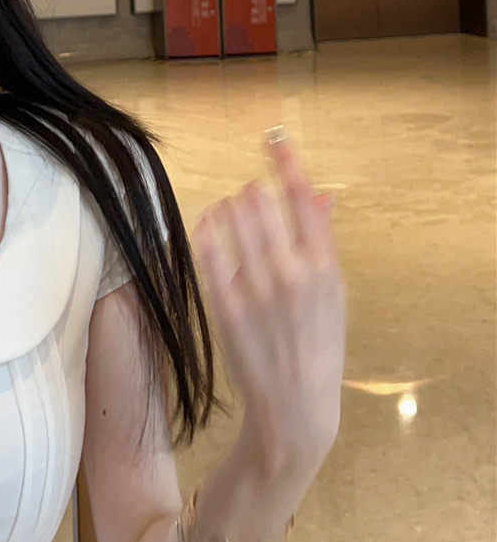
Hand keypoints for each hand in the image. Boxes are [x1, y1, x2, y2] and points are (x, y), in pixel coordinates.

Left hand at [190, 130, 346, 468]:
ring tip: (230, 211)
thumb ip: (323, 241)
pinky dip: (207, 228)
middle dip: (251, 191)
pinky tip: (209, 225)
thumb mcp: (334, 293)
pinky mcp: (224, 305)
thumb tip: (320, 194)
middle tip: (249, 197)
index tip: (273, 137)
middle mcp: (290, 273)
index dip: (287, 161)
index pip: (303, 197)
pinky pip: (207, 248)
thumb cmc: (318, 343)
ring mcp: (255, 289)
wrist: (296, 403)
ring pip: (231, 218)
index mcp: (324, 266)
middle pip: (260, 201)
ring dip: (228, 205)